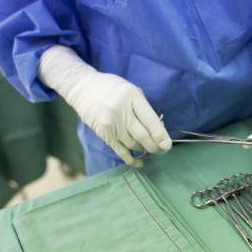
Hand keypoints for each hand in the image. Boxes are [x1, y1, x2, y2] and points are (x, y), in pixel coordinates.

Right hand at [38, 46, 170, 166]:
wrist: (83, 88)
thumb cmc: (113, 88)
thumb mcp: (132, 91)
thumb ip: (145, 108)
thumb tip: (159, 129)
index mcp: (132, 98)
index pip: (150, 121)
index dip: (160, 135)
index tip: (167, 145)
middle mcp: (121, 112)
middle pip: (143, 136)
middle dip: (155, 147)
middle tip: (163, 150)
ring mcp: (111, 124)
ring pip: (133, 145)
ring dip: (144, 149)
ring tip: (150, 149)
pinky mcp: (103, 134)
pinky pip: (120, 151)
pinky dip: (131, 159)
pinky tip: (139, 163)